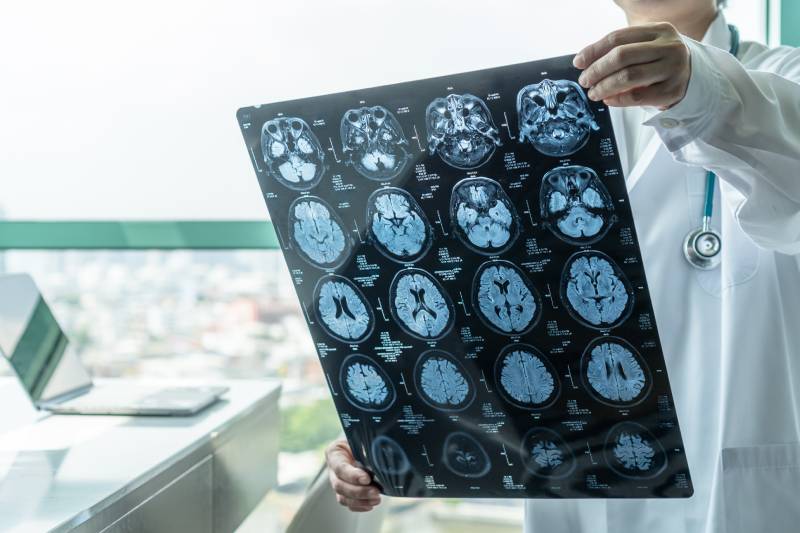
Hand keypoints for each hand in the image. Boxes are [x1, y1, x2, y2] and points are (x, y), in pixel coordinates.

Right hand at [325, 439, 381, 511]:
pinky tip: (371, 504)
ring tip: (377, 499)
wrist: (364, 444)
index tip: (367, 479)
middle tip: (375, 492)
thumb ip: (368, 447)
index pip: (339, 467)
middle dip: (358, 491)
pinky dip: (360, 506)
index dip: (352, 475)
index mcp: (334, 452)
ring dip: (360, 501)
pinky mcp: (344, 492)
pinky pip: (348, 503)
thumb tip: (381, 457)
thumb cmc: (364, 439)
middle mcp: (332, 468)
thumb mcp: (364, 438)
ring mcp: (337, 481)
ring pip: (343, 497)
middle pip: (339, 485)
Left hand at [574, 22, 690, 108]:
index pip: (618, 38)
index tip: (578, 62)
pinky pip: (637, 96)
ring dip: (604, 86)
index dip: (594, 50)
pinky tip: (609, 100)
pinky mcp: (672, 91)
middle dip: (597, 70)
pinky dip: (618, 99)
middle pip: (622, 56)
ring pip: (628, 77)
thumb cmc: (661, 61)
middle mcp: (668, 47)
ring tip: (594, 92)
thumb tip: (585, 62)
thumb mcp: (647, 46)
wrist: (695, 76)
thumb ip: (621, 50)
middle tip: (585, 80)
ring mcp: (673, 69)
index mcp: (659, 30)